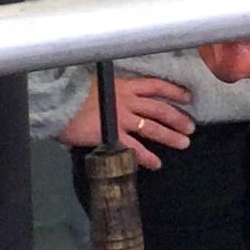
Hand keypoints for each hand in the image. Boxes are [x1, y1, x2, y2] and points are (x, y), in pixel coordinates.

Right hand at [61, 74, 192, 169]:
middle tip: (191, 127)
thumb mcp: (96, 86)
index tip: (187, 97)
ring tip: (184, 143)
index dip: (173, 91)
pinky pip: (135, 147)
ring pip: (152, 127)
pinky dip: (147, 157)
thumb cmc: (72, 93)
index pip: (155, 86)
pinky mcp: (113, 135)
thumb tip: (109, 101)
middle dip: (178, 118)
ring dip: (170, 136)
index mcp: (124, 86)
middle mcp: (127, 100)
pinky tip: (156, 163)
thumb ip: (109, 94)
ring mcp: (122, 118)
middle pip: (160, 109)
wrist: (58, 103)